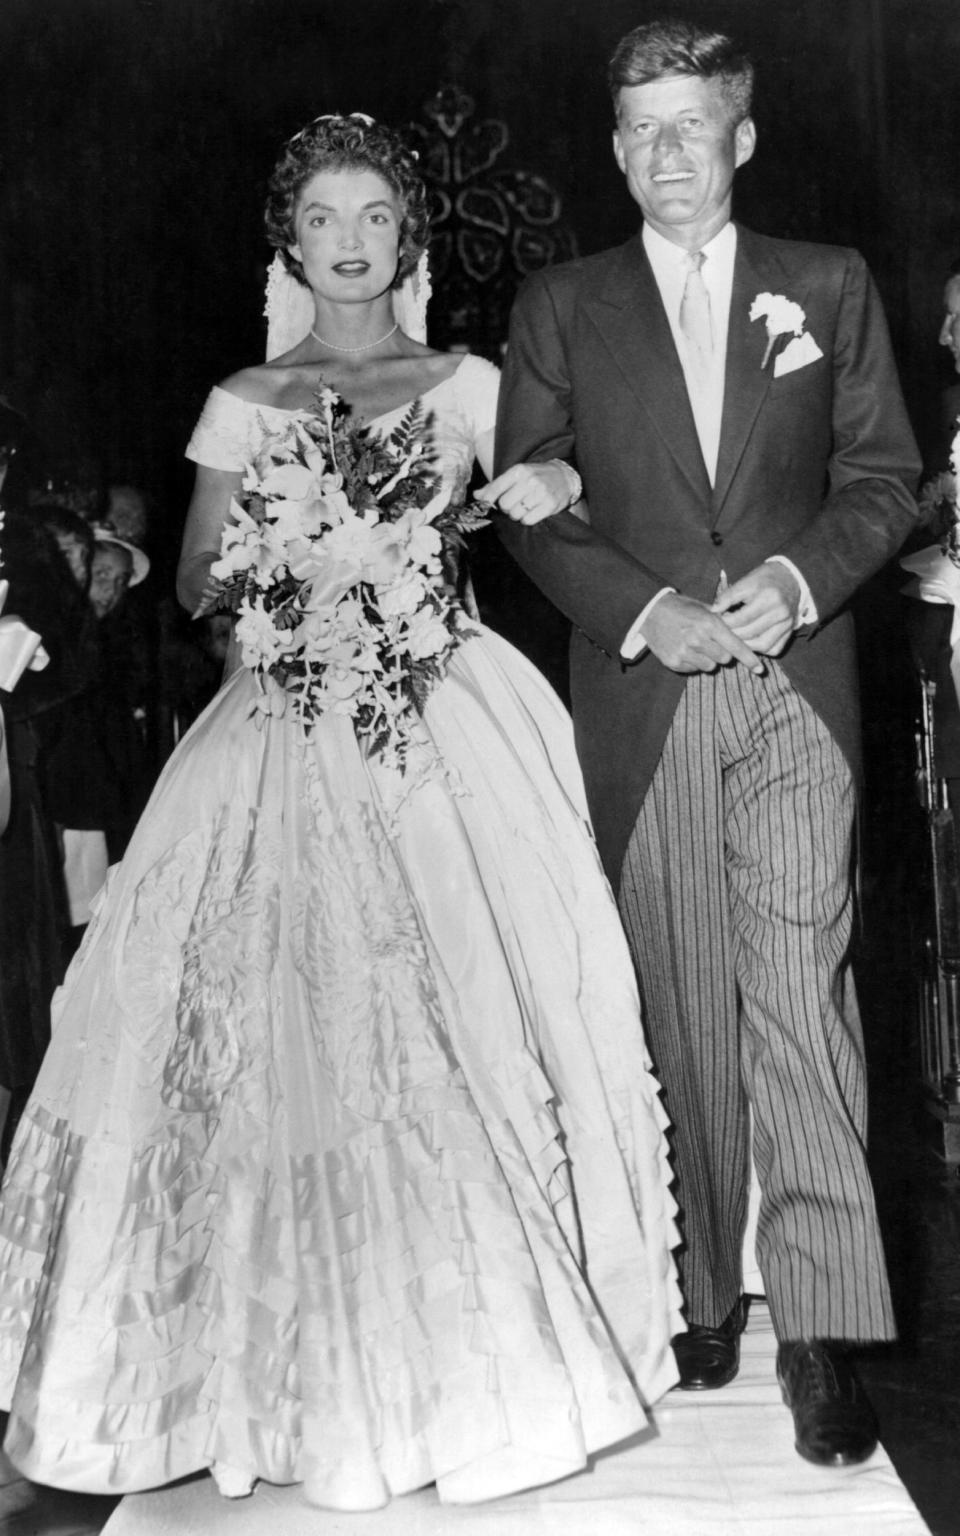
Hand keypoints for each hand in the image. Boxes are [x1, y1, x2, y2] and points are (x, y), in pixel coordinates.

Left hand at [478, 461, 577, 524]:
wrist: (565, 477)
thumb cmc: (536, 476)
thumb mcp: (517, 474)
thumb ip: (496, 485)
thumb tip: (477, 495)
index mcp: (519, 470)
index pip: (496, 488)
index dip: (488, 499)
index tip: (486, 504)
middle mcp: (530, 480)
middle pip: (504, 505)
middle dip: (506, 508)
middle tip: (514, 504)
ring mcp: (541, 493)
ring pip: (516, 514)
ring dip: (517, 514)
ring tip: (524, 507)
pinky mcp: (549, 505)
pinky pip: (528, 520)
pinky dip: (527, 519)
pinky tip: (532, 512)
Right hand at [643, 592, 764, 674]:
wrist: (649, 612)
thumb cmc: (680, 608)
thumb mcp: (703, 608)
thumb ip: (722, 621)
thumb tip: (745, 633)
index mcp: (709, 623)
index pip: (735, 646)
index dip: (749, 659)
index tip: (760, 669)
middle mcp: (697, 639)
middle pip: (725, 659)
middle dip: (723, 653)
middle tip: (712, 643)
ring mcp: (684, 652)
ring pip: (710, 666)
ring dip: (708, 659)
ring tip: (696, 645)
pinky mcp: (674, 662)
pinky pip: (694, 669)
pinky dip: (693, 663)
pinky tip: (684, 649)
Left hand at [712, 563, 800, 655]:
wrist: (790, 579)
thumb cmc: (764, 579)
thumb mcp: (746, 580)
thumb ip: (728, 595)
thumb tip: (713, 610)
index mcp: (768, 596)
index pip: (740, 618)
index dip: (725, 621)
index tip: (719, 619)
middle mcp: (780, 611)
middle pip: (750, 632)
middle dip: (732, 633)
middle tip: (724, 629)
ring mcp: (787, 623)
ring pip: (762, 645)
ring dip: (745, 644)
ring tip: (735, 636)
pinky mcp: (790, 631)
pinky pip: (774, 649)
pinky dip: (760, 649)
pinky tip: (751, 641)